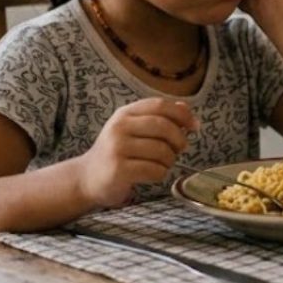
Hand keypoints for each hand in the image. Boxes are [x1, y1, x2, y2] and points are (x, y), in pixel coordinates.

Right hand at [79, 98, 198, 207]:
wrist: (88, 178)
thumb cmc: (117, 153)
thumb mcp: (134, 129)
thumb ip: (158, 118)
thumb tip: (186, 109)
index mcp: (125, 113)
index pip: (160, 105)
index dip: (182, 114)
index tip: (194, 127)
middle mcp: (119, 127)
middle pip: (164, 127)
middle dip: (179, 140)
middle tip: (179, 150)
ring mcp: (117, 148)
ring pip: (162, 151)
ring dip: (169, 161)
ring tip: (162, 164)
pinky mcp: (119, 170)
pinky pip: (155, 170)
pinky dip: (161, 174)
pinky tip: (152, 174)